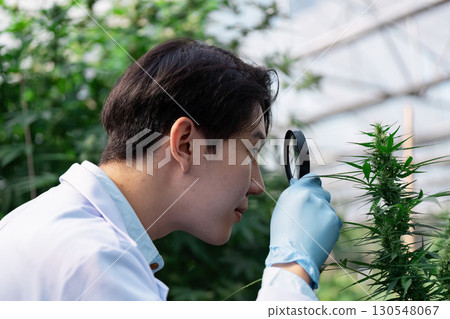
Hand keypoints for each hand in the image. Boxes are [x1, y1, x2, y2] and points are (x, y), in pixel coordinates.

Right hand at [265, 173, 341, 288]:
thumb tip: (298, 182)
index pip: (312, 178)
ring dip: (320, 213)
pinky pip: (332, 219)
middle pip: (321, 192)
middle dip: (316, 200)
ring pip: (326, 207)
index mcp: (300, 192)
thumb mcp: (282, 208)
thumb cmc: (283, 233)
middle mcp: (316, 197)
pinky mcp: (336, 222)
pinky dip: (326, 224)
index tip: (309, 188)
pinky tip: (316, 234)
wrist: (294, 256)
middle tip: (306, 214)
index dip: (311, 183)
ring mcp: (328, 209)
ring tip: (309, 228)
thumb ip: (293, 192)